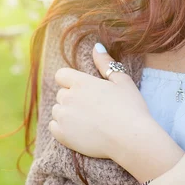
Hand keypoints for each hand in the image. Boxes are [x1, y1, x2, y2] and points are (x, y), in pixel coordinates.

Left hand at [49, 44, 151, 160]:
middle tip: (92, 107)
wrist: (131, 139)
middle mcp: (68, 98)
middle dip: (72, 98)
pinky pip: (53, 127)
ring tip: (88, 120)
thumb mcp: (122, 81)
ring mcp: (64, 118)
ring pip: (57, 111)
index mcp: (81, 82)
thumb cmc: (130, 108)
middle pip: (61, 94)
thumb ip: (105, 63)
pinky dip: (62, 128)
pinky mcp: (63, 136)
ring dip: (67, 113)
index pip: (61, 75)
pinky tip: (79, 131)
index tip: (84, 90)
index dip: (71, 81)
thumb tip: (96, 46)